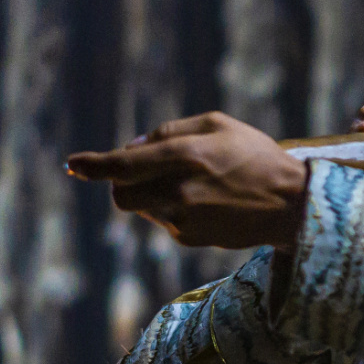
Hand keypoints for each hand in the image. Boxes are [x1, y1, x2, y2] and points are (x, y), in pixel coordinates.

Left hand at [66, 112, 308, 249]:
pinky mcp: (189, 238)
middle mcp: (179, 191)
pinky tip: (206, 202)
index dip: (93, 165)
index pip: (123, 164)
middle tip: (137, 172)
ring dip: (150, 194)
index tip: (73, 164)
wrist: (290, 204)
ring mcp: (182, 219)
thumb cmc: (255, 156)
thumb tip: (132, 146)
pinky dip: (172, 208)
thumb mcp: (218, 125)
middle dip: (120, 184)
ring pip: (142, 208)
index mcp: (185, 156)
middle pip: (121, 195)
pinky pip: (165, 221)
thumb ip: (171, 131)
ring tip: (191, 184)